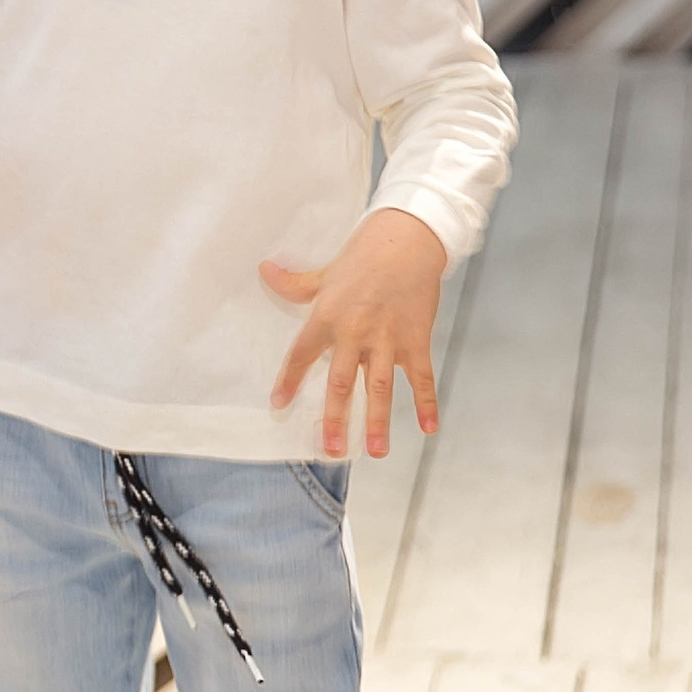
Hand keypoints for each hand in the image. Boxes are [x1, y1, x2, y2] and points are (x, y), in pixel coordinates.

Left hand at [263, 208, 448, 458]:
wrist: (409, 241)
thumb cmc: (363, 256)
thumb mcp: (324, 273)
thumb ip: (294, 284)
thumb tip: (264, 270)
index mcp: (327, 317)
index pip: (301, 355)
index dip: (290, 381)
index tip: (280, 405)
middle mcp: (355, 333)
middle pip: (341, 383)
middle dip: (335, 418)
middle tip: (330, 447)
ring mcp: (387, 340)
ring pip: (380, 388)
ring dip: (377, 421)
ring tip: (374, 450)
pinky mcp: (416, 340)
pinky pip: (421, 377)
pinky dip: (426, 403)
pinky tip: (428, 428)